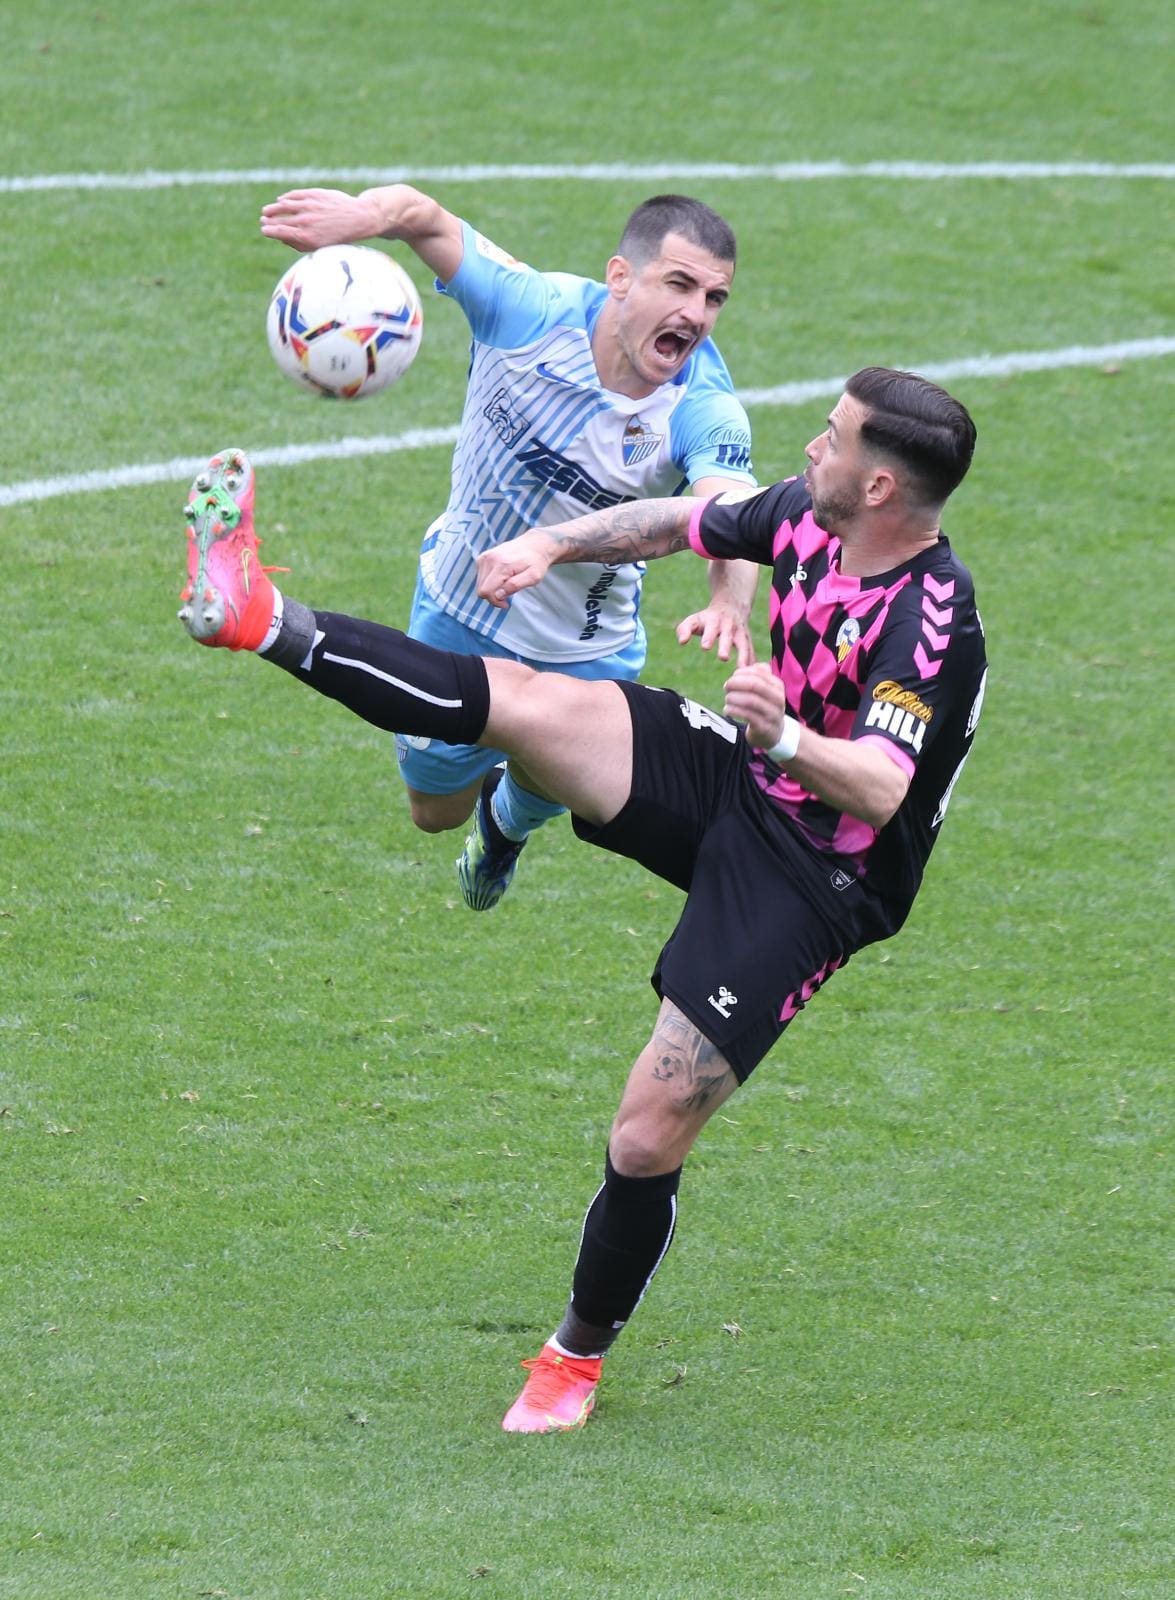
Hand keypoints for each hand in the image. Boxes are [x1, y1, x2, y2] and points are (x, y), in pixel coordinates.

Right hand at [259, 188, 380, 250]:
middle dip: (269, 220)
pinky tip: (281, 200)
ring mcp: (309, 206)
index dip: (269, 231)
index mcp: (307, 237)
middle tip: (263, 220)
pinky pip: (294, 196)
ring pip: (284, 205)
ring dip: (273, 208)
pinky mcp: (313, 194)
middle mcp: (306, 221)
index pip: (280, 232)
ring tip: (267, 210)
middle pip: (280, 219)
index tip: (264, 230)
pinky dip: (286, 198)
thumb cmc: (339, 236)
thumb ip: (300, 244)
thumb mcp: (321, 247)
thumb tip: (282, 238)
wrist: (358, 218)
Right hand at [476, 532, 557, 608]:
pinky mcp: (483, 558)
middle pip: (481, 589)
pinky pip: (481, 577)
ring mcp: (485, 557)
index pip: (486, 591)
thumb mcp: (533, 577)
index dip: (496, 601)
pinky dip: (490, 582)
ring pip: (480, 584)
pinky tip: (502, 578)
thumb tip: (498, 594)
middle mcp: (490, 559)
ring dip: (492, 589)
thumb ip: (515, 586)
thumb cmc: (536, 562)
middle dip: (494, 596)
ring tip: (507, 584)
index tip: (507, 603)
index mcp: (501, 564)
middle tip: (508, 594)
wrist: (535, 544)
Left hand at [675, 600, 755, 666]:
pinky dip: (752, 660)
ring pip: (743, 643)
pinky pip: (751, 650)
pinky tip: (751, 672)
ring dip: (743, 655)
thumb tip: (682, 642)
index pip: (710, 628)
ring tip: (742, 668)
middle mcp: (728, 625)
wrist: (732, 606)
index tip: (705, 647)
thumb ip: (684, 629)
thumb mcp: (695, 620)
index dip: (708, 637)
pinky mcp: (748, 639)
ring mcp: (740, 632)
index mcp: (714, 620)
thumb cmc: (707, 619)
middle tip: (723, 658)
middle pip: (727, 636)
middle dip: (725, 646)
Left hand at [722, 662, 789, 748]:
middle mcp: (778, 698)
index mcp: (777, 685)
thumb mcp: (763, 689)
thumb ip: (753, 674)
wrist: (773, 733)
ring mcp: (773, 713)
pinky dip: (733, 710)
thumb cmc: (763, 706)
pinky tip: (727, 710)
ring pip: (750, 700)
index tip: (732, 678)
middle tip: (726, 687)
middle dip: (736, 683)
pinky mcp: (765, 727)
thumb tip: (740, 663)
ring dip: (733, 698)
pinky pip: (747, 715)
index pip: (759, 671)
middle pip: (754, 684)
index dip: (741, 672)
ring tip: (727, 699)